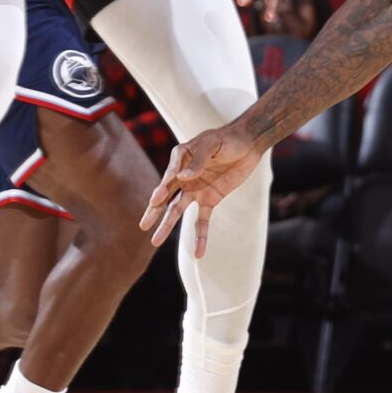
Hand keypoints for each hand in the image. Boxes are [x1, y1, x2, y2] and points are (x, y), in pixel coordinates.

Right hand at [143, 123, 263, 257]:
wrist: (248, 144)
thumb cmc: (227, 139)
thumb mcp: (212, 144)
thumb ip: (198, 160)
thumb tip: (184, 177)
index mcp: (180, 158)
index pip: (170, 175)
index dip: (163, 187)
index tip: (157, 199)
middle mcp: (183, 176)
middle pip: (166, 196)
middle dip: (154, 211)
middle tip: (143, 225)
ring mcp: (195, 190)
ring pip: (177, 211)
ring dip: (167, 226)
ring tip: (155, 241)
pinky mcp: (209, 200)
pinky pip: (202, 221)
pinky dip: (200, 237)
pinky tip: (198, 253)